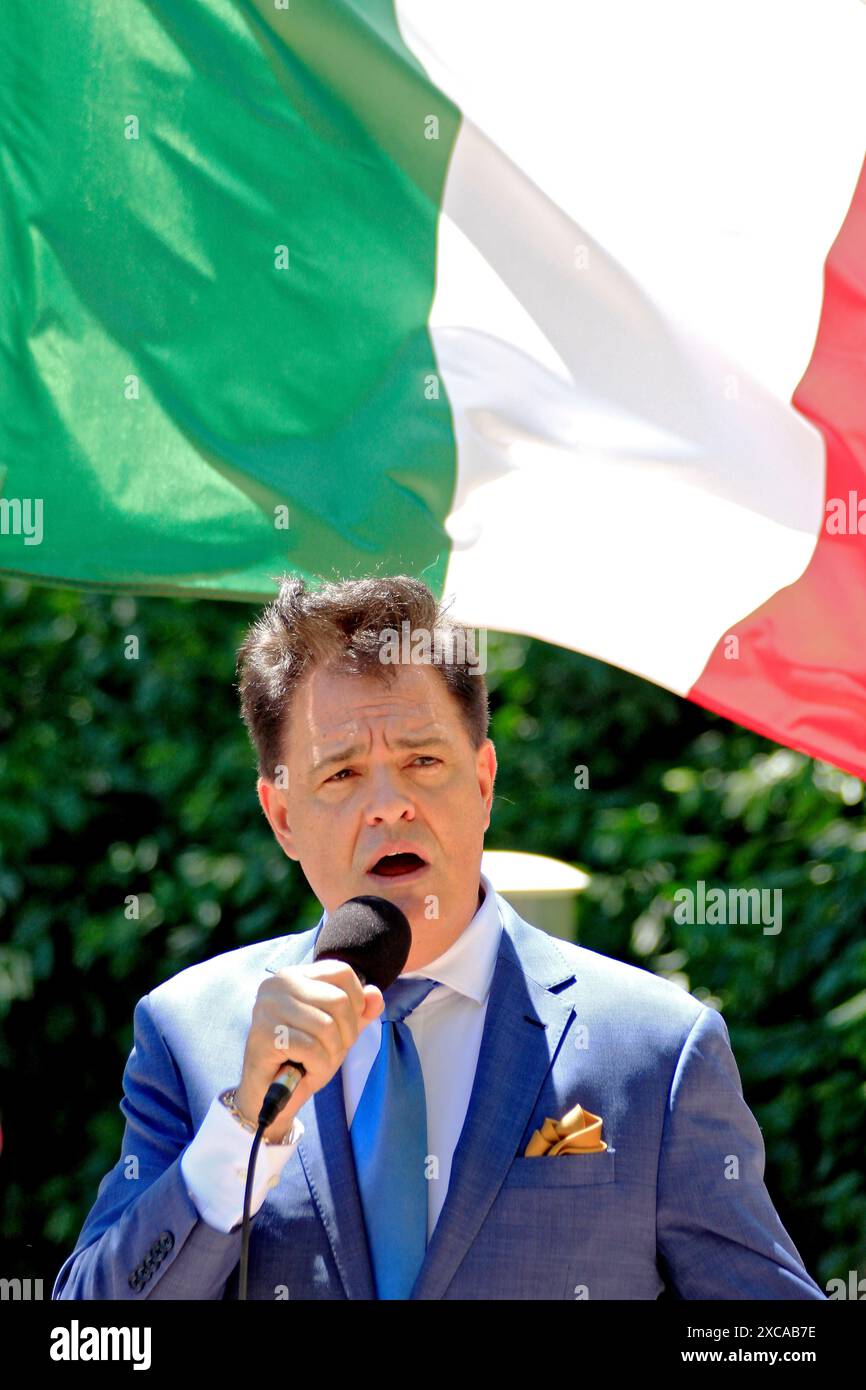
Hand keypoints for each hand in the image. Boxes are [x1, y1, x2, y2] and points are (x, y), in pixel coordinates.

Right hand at [235, 960, 384, 1142]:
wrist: (268, 1097)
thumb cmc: (303, 1059)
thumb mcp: (338, 1031)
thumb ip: (359, 1011)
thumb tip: (376, 995)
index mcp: (295, 975)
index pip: (341, 972)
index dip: (356, 1002)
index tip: (345, 1027)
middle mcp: (278, 984)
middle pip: (338, 1000)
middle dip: (346, 1034)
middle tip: (330, 1052)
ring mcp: (268, 1007)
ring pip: (327, 1026)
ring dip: (331, 1054)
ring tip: (316, 1063)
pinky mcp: (264, 1035)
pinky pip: (311, 1048)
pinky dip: (318, 1067)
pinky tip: (306, 1072)